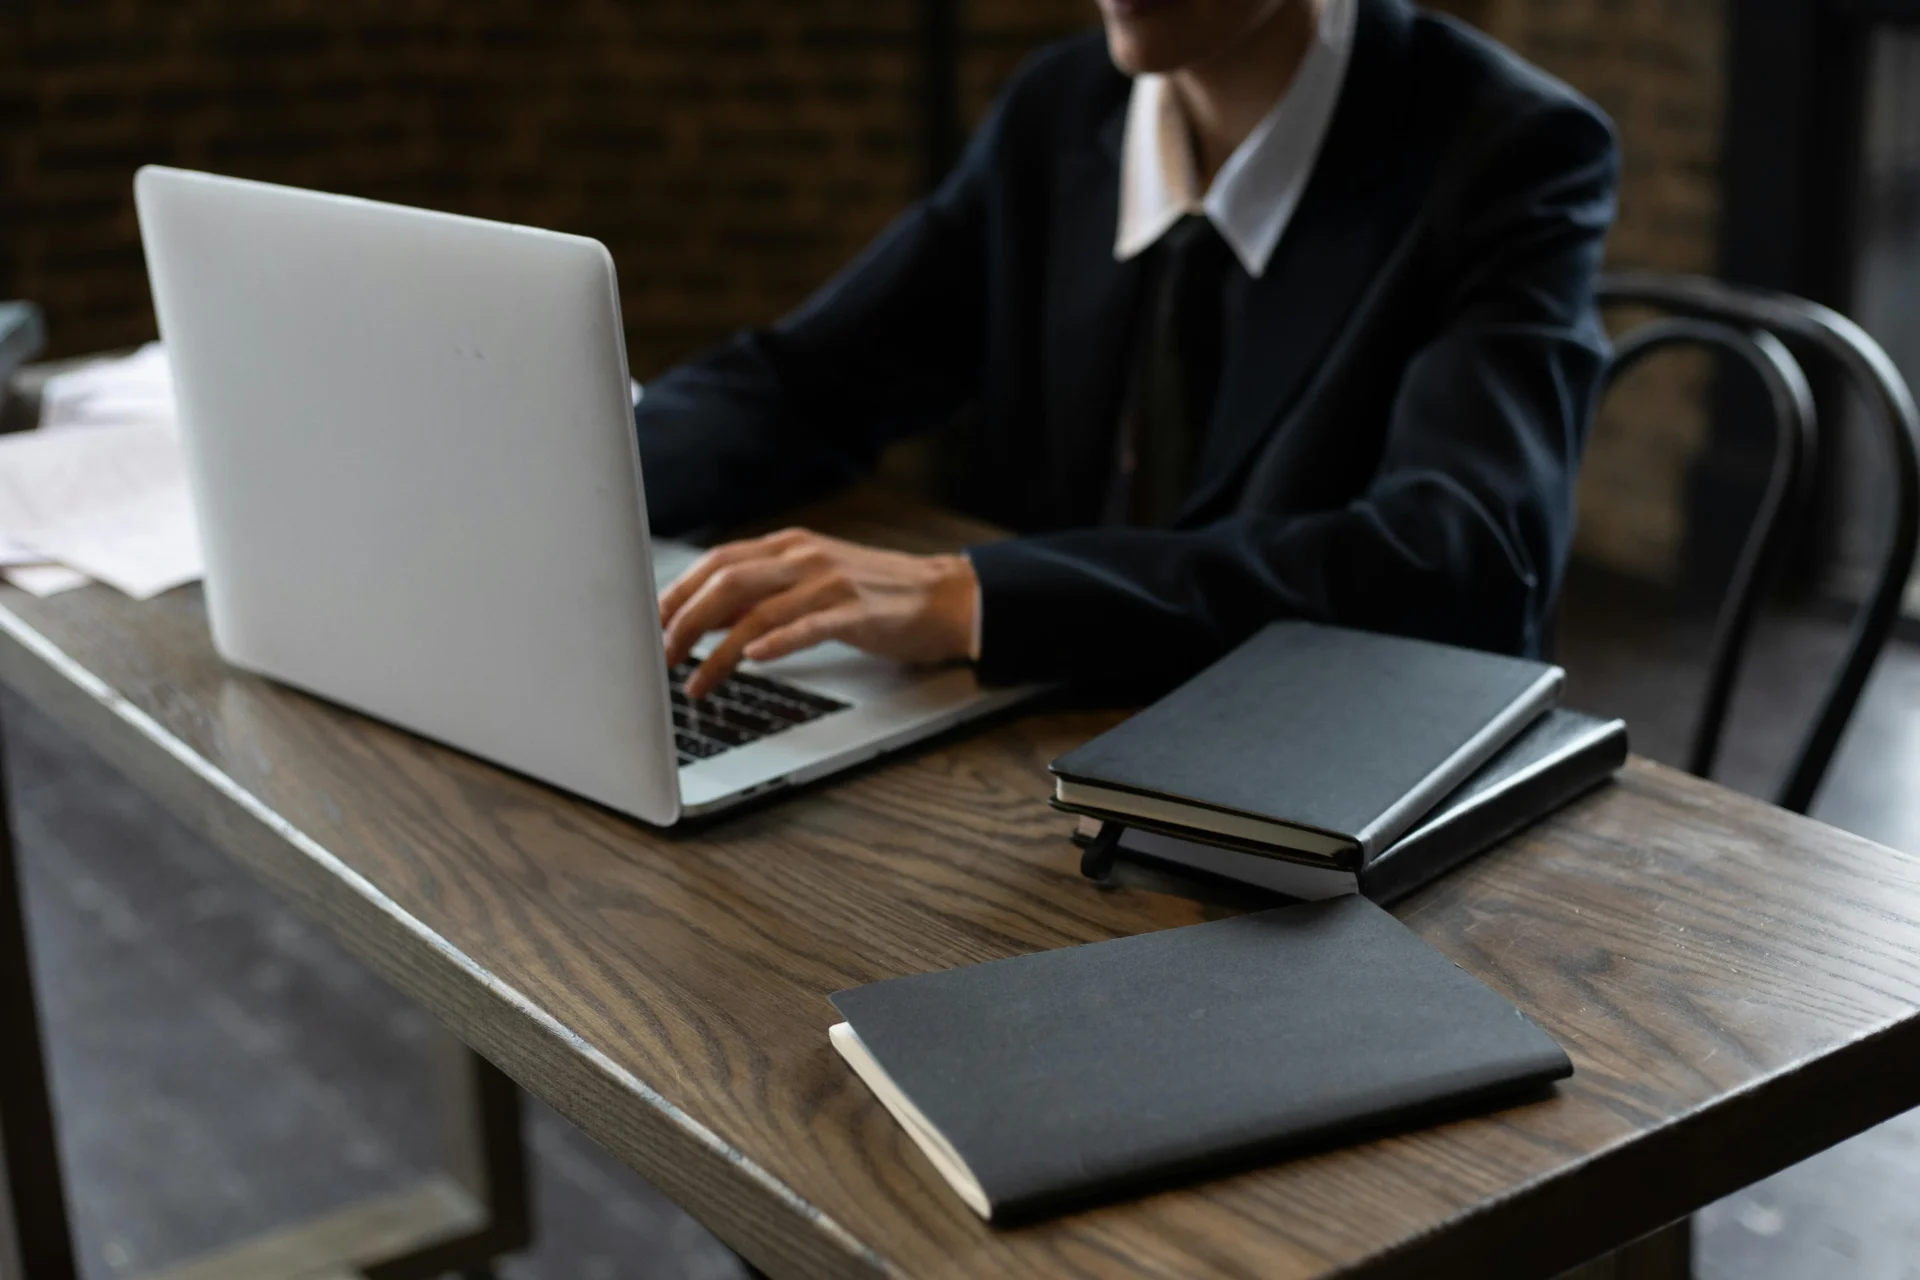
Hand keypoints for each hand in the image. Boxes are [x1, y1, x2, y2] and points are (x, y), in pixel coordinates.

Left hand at [659, 528, 978, 699]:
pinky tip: (754, 659)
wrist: (945, 597)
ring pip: (757, 612)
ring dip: (718, 652)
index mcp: (789, 545)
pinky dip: (777, 642)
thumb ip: (763, 594)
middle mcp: (804, 557)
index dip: (676, 593)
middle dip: (684, 622)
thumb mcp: (812, 582)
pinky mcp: (856, 613)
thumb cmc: (876, 596)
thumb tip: (706, 619)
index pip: (716, 561)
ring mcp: (830, 583)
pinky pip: (809, 626)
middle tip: (660, 657)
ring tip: (695, 682)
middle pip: (726, 582)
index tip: (648, 624)